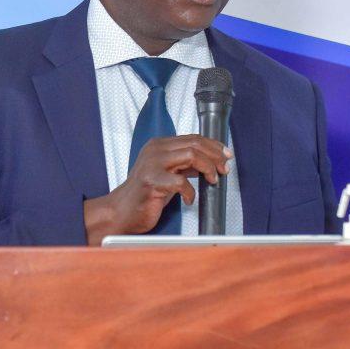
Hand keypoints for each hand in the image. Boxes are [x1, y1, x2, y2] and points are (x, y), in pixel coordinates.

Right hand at [83, 135, 231, 245]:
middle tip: (224, 169)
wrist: (123, 211)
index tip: (226, 155)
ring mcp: (152, 164)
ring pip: (191, 155)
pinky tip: (190, 199)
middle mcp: (155, 150)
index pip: (193, 138)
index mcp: (159, 144)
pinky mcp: (152, 182)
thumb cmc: (146, 194)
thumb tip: (211, 161)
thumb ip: (185, 164)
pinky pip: (180, 182)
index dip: (213, 146)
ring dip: (208, 168)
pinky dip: (190, 192)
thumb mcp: (168, 173)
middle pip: (194, 144)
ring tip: (212, 181)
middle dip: (215, 156)